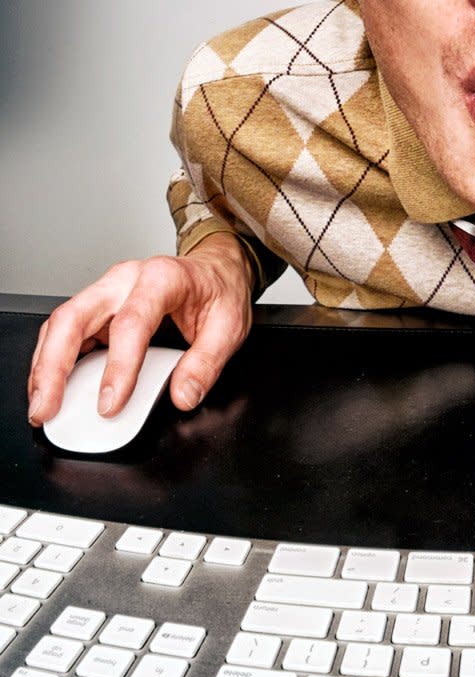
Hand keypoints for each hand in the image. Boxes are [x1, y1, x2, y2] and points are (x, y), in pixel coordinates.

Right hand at [27, 233, 253, 425]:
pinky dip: (52, 360)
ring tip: (42, 405)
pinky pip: (66, 330)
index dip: (118, 366)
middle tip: (48, 408)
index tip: (110, 403)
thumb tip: (183, 395)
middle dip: (53, 367)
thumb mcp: (231, 326)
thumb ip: (207, 362)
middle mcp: (127, 279)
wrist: (216, 268)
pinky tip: (51, 387)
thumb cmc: (220, 290)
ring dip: (45, 366)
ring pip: (61, 323)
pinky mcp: (99, 305)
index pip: (131, 322)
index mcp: (163, 278)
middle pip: (75, 317)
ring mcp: (108, 290)